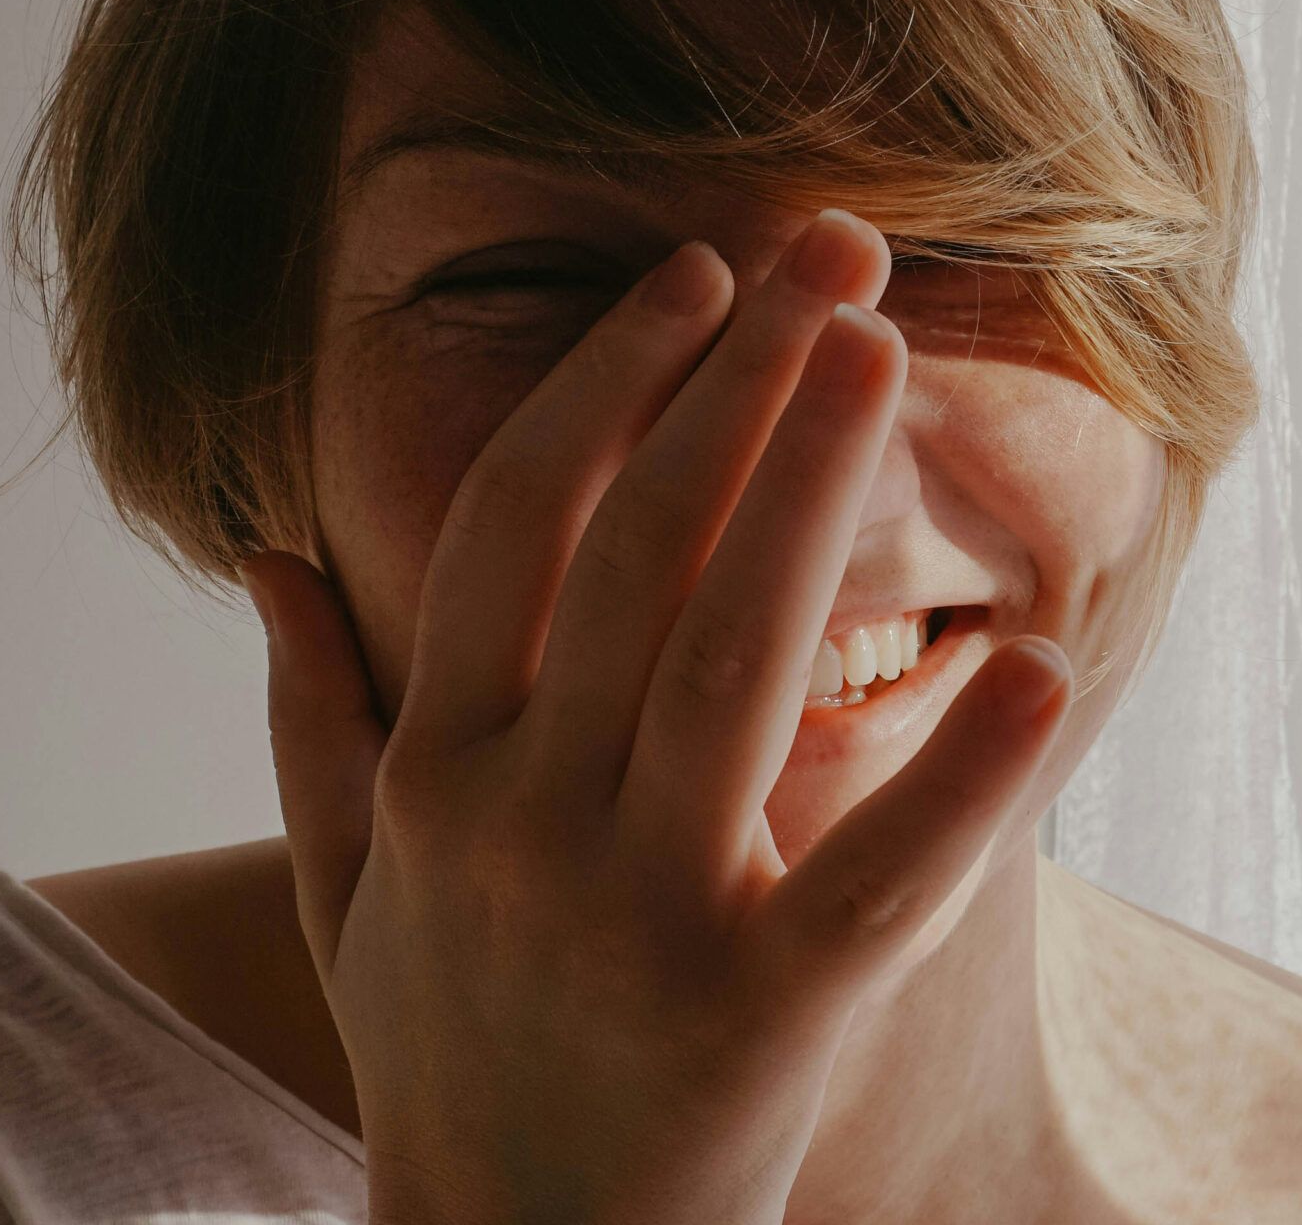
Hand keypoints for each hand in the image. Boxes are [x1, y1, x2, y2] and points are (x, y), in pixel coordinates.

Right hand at [248, 209, 1074, 1224]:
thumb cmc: (441, 1054)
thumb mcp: (339, 888)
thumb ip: (307, 714)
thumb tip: (265, 557)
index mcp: (435, 772)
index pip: (516, 524)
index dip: (608, 381)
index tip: (694, 275)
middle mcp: (522, 824)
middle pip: (639, 553)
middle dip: (737, 383)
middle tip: (834, 248)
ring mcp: (639, 920)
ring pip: (735, 660)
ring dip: (814, 489)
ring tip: (885, 348)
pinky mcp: (762, 1023)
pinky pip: (879, 885)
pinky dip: (961, 780)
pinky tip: (1036, 666)